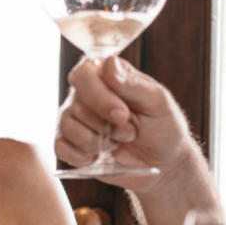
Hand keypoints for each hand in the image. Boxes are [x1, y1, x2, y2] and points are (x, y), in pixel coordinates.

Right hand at [55, 57, 193, 190]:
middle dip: (104, 125)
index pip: (84, 74)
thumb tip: (108, 63)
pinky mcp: (70, 143)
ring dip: (96, 142)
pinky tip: (101, 155)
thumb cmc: (162, 125)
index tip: (123, 114)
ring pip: (67, 126)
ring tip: (118, 142)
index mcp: (106, 75)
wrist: (164, 161)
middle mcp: (85, 93)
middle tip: (130, 132)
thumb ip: (132, 83)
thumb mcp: (157, 102)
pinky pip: (62, 148)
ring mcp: (75, 118)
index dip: (99, 96)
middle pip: (75, 104)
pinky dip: (83, 156)